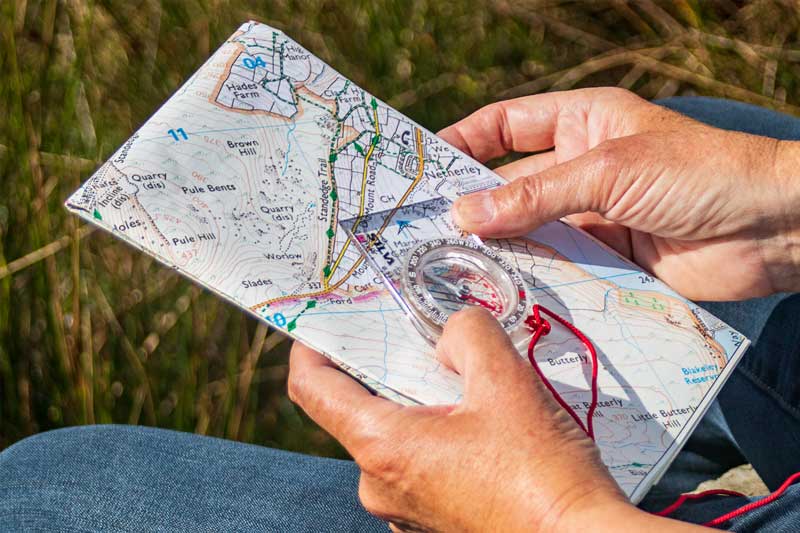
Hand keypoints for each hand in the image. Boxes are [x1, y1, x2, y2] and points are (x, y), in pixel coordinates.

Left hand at [288, 308, 693, 531]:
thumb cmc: (541, 473)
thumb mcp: (507, 383)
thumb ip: (469, 335)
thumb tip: (449, 330)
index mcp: (382, 447)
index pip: (312, 390)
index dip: (310, 348)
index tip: (327, 322)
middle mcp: (380, 485)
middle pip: (358, 409)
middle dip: (387, 369)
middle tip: (421, 338)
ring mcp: (404, 510)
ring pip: (393, 436)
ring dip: (420, 403)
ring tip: (466, 383)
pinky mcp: (431, 522)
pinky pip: (417, 463)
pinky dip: (436, 435)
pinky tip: (481, 427)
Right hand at [439, 88, 799, 299]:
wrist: (772, 229)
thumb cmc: (699, 173)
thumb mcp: (608, 171)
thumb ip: (535, 195)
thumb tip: (464, 214)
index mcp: (582, 122)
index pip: (507, 124)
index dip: (465, 141)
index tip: (425, 165)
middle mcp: (581, 166)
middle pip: (511, 183)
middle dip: (472, 203)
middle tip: (425, 226)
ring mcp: (592, 214)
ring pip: (529, 228)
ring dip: (498, 244)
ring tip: (450, 261)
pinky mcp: (606, 257)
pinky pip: (556, 264)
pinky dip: (530, 274)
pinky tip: (498, 286)